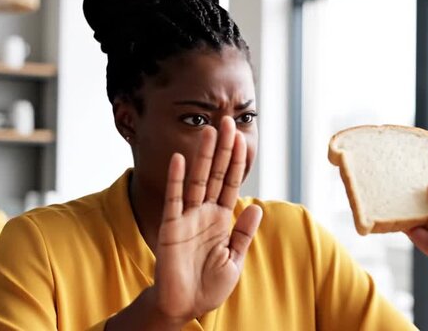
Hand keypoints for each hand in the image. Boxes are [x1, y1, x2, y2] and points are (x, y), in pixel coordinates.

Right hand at [151, 116, 262, 323]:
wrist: (185, 305)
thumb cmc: (210, 284)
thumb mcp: (235, 259)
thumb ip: (243, 233)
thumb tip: (256, 208)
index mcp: (222, 219)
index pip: (232, 184)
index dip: (238, 162)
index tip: (243, 139)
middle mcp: (205, 213)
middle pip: (217, 175)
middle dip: (223, 150)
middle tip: (227, 122)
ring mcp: (188, 217)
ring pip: (198, 180)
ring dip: (204, 156)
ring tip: (210, 131)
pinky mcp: (171, 226)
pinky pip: (175, 199)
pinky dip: (176, 180)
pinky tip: (179, 159)